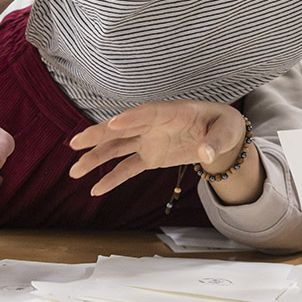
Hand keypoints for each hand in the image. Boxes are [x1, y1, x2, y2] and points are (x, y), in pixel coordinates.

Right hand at [69, 100, 245, 195]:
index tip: (113, 123)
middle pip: (123, 128)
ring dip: (96, 157)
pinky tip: (95, 189)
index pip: (150, 112)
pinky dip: (113, 178)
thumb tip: (206, 155)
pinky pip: (128, 167)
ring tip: (74, 170)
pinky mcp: (150, 156)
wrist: (222, 136)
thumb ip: (215, 141)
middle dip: (99, 134)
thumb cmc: (224, 125)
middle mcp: (156, 125)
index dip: (132, 117)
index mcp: (175, 112)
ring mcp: (150, 140)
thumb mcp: (227, 130)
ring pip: (118, 147)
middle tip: (76, 142)